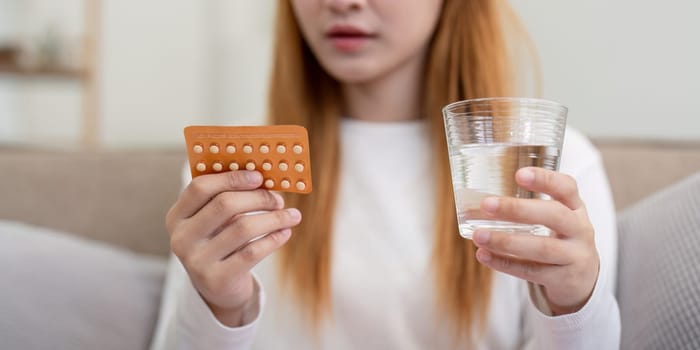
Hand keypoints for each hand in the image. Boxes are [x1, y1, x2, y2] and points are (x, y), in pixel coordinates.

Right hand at [165, 170, 301, 325]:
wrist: (218, 289)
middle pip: (224, 205)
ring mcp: (197, 261)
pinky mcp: (218, 279)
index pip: (200, 187)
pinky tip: (285, 232)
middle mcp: (181, 238)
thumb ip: (227, 197)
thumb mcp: (214, 221)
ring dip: (274, 218)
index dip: (231, 178)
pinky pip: (253, 252)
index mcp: (177, 217)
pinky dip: (273, 239)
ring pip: (243, 228)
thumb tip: (263, 176)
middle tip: (278, 199)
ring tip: (291, 215)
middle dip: (258, 198)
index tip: (258, 176)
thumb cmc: (220, 242)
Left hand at [471, 167, 598, 314]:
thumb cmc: (560, 239)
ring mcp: (575, 256)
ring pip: (542, 247)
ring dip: (506, 241)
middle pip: (553, 215)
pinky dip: (505, 263)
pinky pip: (532, 271)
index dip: (545, 179)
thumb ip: (530, 207)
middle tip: (486, 205)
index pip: (566, 187)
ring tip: (479, 236)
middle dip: (517, 209)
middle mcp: (580, 229)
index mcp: (575, 208)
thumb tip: (481, 199)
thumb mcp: (557, 218)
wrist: (583, 279)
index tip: (519, 174)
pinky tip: (483, 255)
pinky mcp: (564, 279)